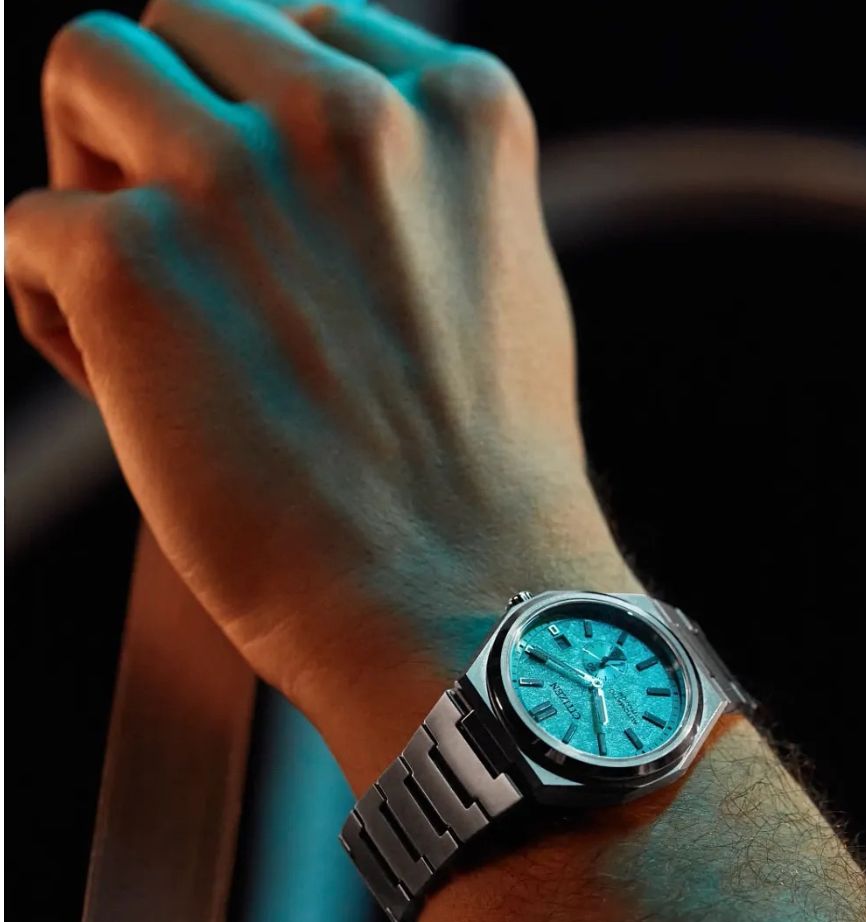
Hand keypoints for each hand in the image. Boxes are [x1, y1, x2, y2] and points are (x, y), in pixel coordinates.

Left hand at [5, 0, 637, 785]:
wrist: (464, 600)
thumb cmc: (478, 473)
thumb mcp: (499, 281)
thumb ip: (420, 188)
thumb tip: (308, 146)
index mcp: (460, 112)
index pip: (302, 32)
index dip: (263, 120)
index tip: (262, 205)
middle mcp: (354, 115)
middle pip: (187, 24)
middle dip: (172, 118)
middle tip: (187, 238)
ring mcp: (240, 176)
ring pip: (88, 70)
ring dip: (98, 173)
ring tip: (144, 296)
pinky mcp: (136, 261)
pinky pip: (32, 225)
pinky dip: (57, 301)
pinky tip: (126, 381)